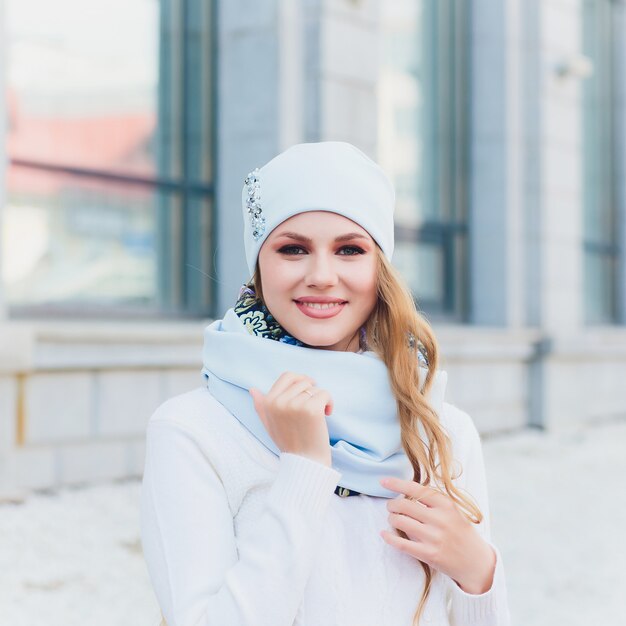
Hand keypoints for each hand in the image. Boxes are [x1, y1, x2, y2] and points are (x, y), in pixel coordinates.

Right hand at [250, 371, 333, 467]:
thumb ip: (261, 406)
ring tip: (319, 415)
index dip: (301, 380)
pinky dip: (329, 403)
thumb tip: (252, 389)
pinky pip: (325, 394)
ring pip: (314, 388)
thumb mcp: (269, 424)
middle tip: (314, 405)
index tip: (309, 389)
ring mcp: (295, 405)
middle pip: (302, 381)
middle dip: (311, 391)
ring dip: (320, 399)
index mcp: (269, 402)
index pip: (287, 376)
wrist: (304, 462)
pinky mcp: (311, 409)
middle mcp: (279, 402)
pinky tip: (327, 414)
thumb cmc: (289, 443)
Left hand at [379, 476, 495, 593]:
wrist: (476, 562)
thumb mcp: (453, 511)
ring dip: (391, 518)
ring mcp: (434, 537)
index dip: (397, 484)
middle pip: (404, 505)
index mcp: (446, 505)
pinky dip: (389, 537)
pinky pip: (402, 544)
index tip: (383, 481)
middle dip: (392, 504)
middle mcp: (440, 519)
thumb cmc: (461, 532)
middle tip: (391, 506)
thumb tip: (405, 492)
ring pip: (400, 522)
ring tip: (393, 519)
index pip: (417, 489)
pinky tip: (384, 534)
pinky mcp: (429, 554)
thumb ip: (433, 502)